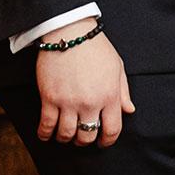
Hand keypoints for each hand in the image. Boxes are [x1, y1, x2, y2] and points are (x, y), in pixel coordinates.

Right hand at [36, 20, 134, 147]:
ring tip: (64, 135)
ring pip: (66, 134)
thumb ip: (123, 91)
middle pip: (87, 136)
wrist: (70, 32)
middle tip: (81, 138)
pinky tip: (46, 133)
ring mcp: (69, 102)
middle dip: (84, 141)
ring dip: (65, 139)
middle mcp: (90, 102)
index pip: (112, 130)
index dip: (107, 141)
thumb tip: (129, 110)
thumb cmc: (95, 48)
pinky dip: (45, 134)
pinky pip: (46, 125)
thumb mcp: (117, 67)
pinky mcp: (49, 98)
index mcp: (110, 95)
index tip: (103, 143)